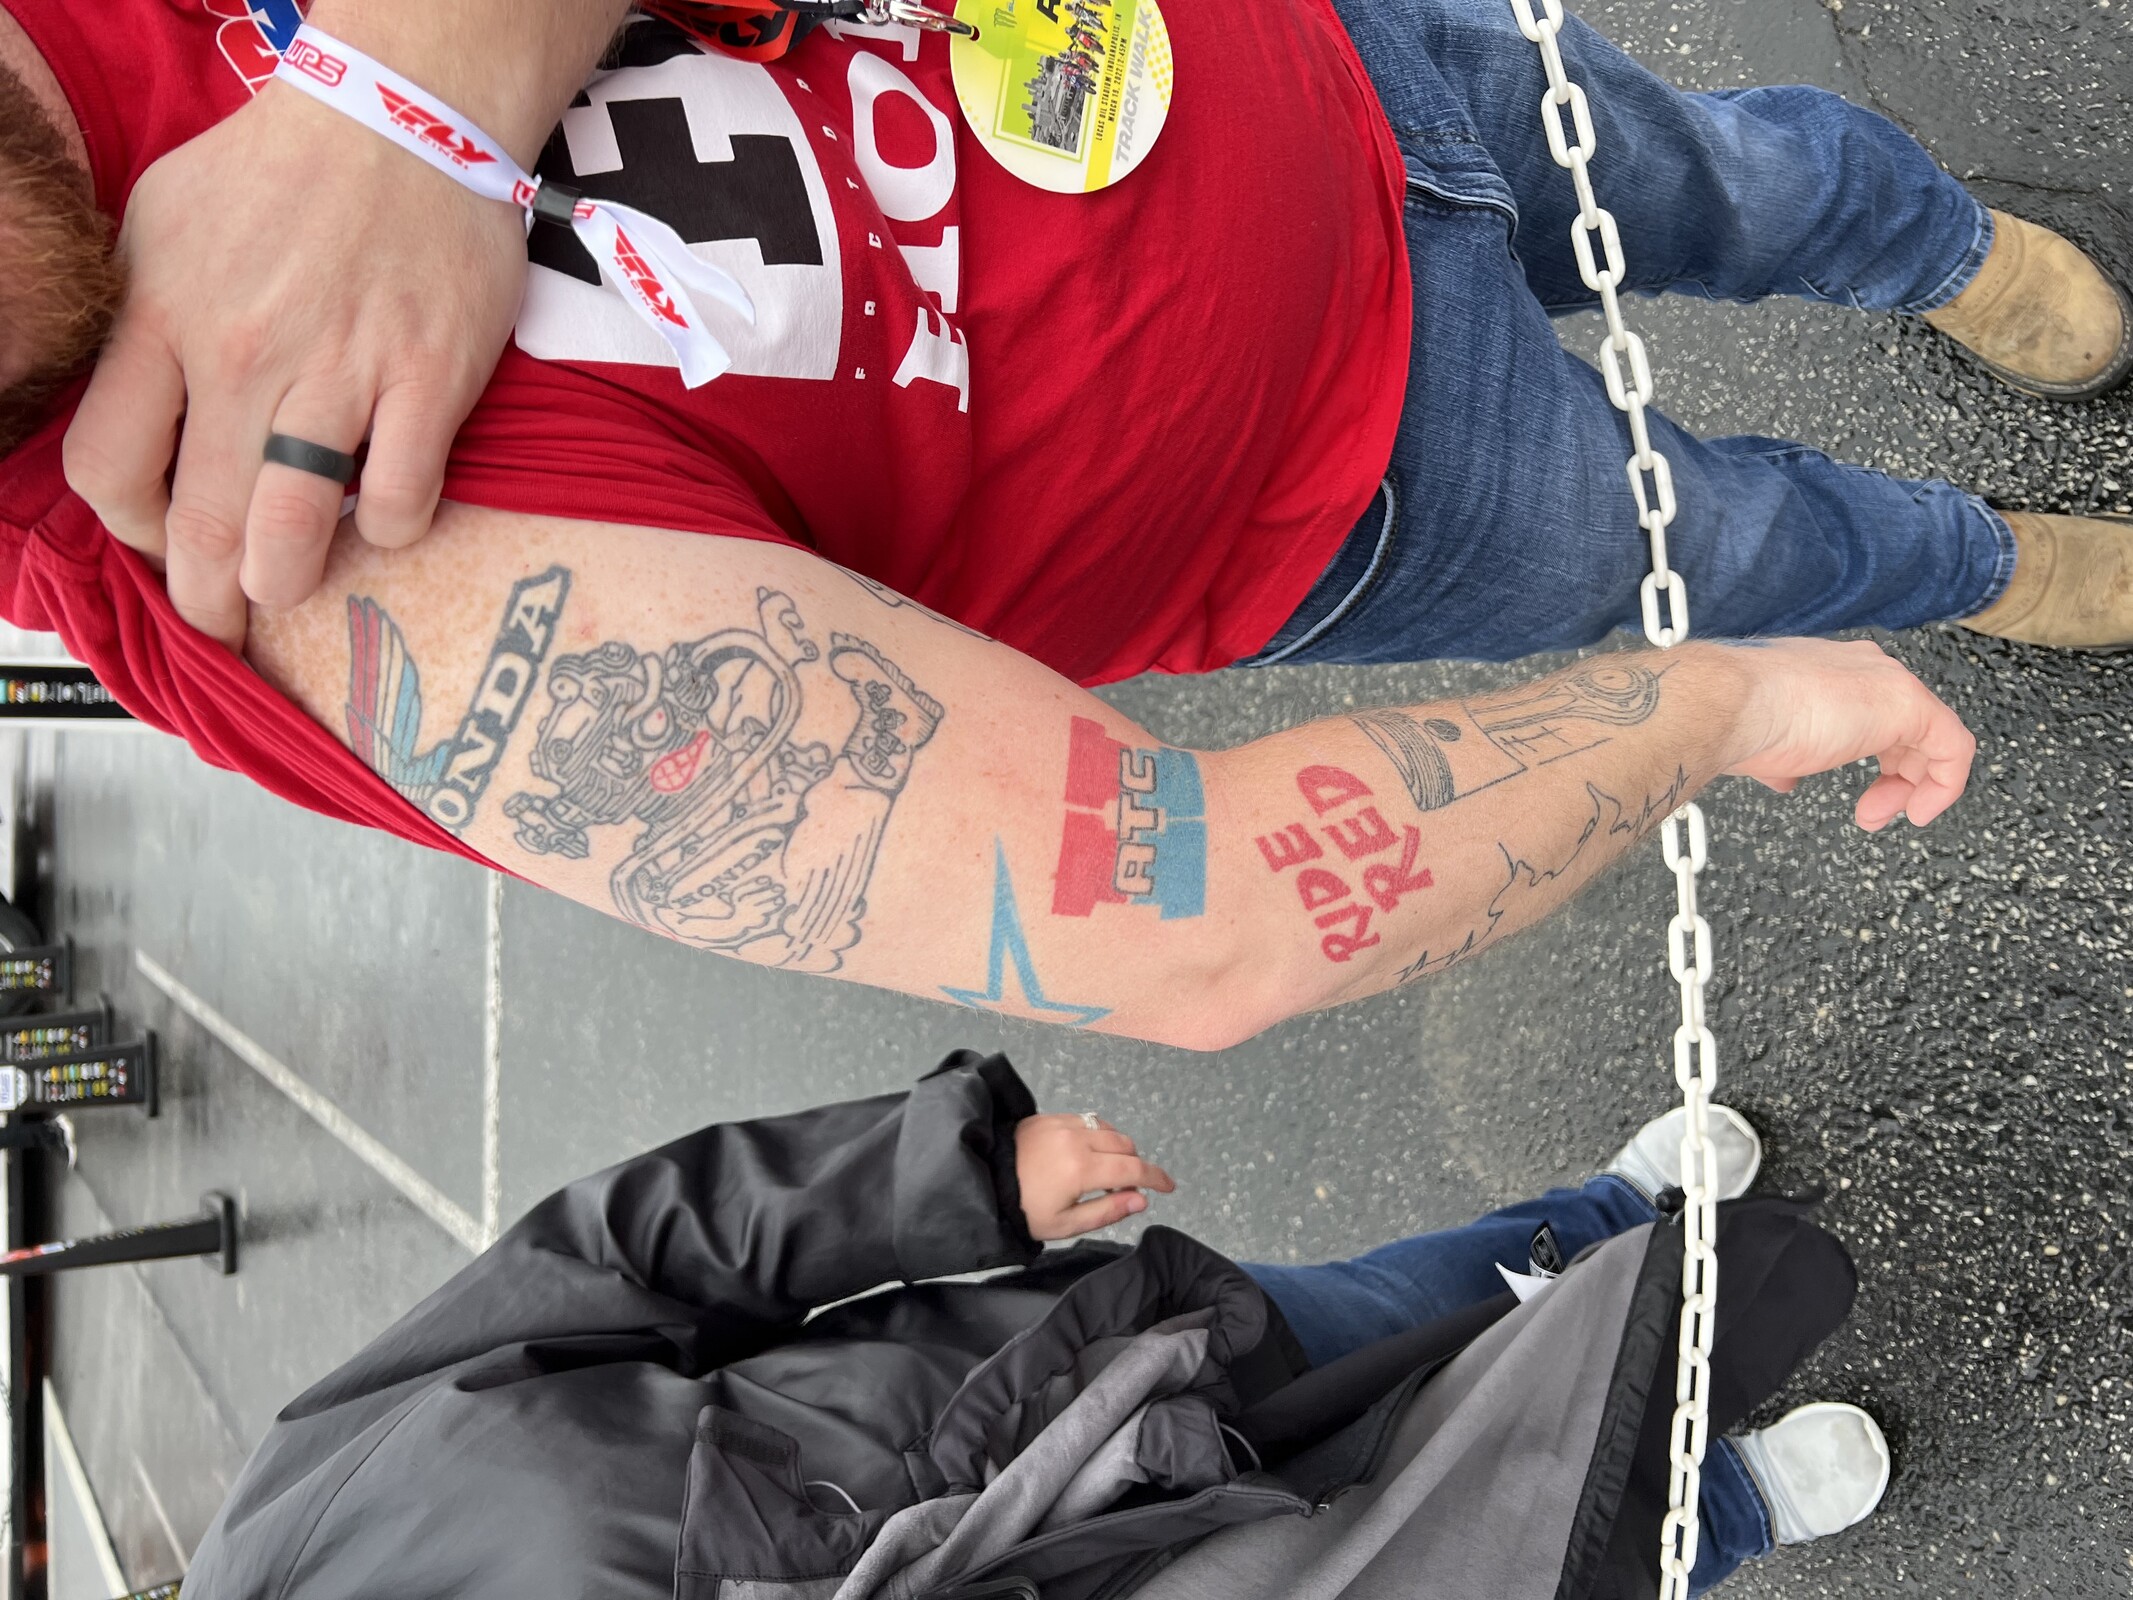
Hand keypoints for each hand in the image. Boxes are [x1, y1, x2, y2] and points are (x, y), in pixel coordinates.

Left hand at [63, 83, 526, 649]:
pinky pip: (400, 500)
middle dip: (209, 597)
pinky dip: (392, 531)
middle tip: (226, 612)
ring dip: (287, 584)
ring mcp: (339, 370)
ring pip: (294, 531)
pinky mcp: (429, 380)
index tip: (160, 539)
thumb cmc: (284, 175)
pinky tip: (387, 517)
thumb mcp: (162, 228)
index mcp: (162, 313)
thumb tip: (137, 422)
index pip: (107, 468)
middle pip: (200, 523)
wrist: (403, 124)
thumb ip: (140, 328)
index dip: (129, 530)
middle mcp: (241, 351)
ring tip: (291, 589)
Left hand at [1015, 1114, 1176, 1240]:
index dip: (1157, 1178)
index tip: (1169, 1187)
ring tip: (1104, 1171)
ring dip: (1117, 1148)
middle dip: (1135, 1165)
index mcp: (1082, 1169)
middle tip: (1125, 1188)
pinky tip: (1086, 1153)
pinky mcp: (1050, 1117)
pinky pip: (1087, 1120)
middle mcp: (1076, 1140)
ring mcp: (1063, 1124)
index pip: (1134, 1169)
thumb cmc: (1023, 1209)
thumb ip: (1107, 1211)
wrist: (984, 1180)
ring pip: (1108, 1129)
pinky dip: (1097, 1135)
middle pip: (1126, 1145)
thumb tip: (1141, 1200)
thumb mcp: (1065, 1224)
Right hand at [1716, 638, 1976, 830]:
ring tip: (1892, 815)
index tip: (1856, 797)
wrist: (1731, 705)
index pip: (1869, 715)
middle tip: (1872, 812)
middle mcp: (1862, 669)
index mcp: (1829, 673)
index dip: (1868, 761)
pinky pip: (1952, 747)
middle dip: (1894, 778)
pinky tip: (1920, 809)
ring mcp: (1887, 682)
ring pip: (1931, 737)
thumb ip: (1787, 756)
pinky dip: (1944, 784)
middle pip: (1904, 728)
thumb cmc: (1736, 717)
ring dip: (1914, 786)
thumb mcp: (1766, 744)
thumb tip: (1785, 775)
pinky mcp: (1909, 703)